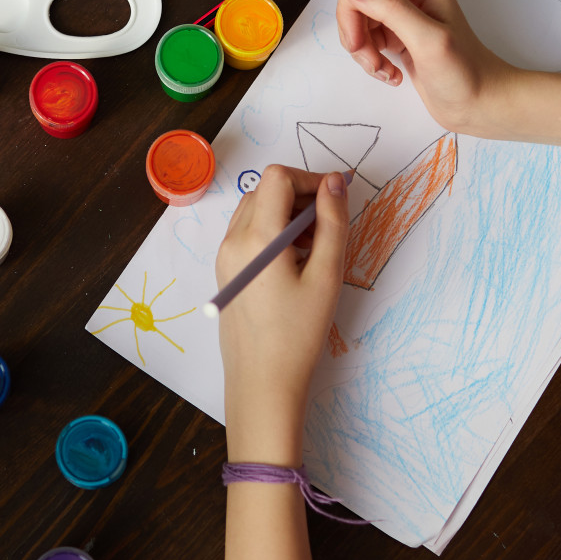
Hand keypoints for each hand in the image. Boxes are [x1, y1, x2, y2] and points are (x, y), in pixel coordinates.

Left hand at [216, 166, 349, 465]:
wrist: (262, 381)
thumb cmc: (298, 333)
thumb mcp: (326, 275)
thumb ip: (332, 222)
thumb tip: (335, 181)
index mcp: (257, 238)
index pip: (278, 177)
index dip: (310, 178)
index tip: (336, 198)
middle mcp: (232, 240)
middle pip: (265, 190)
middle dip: (300, 195)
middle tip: (328, 225)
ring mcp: (224, 256)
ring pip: (254, 209)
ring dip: (285, 212)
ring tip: (314, 245)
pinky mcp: (224, 271)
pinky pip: (246, 232)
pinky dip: (271, 231)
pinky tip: (294, 260)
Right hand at [335, 0, 516, 134]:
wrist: (481, 103)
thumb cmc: (464, 74)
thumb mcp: (427, 40)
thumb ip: (391, 8)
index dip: (351, 9)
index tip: (360, 43)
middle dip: (355, 32)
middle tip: (371, 61)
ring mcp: (405, 14)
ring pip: (359, 21)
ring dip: (363, 50)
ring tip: (383, 71)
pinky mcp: (401, 35)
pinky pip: (369, 38)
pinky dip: (372, 58)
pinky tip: (391, 74)